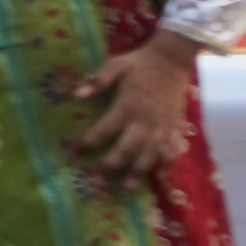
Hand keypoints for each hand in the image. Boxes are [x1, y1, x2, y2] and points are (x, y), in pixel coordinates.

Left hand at [46, 29, 194, 184]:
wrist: (173, 59)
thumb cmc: (140, 63)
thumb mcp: (116, 65)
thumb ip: (98, 80)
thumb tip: (75, 95)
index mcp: (127, 105)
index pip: (102, 130)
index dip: (85, 143)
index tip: (71, 154)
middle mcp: (145, 120)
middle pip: (126, 148)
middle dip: (110, 165)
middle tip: (95, 180)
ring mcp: (162, 126)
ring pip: (149, 154)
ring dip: (138, 171)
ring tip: (125, 186)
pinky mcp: (174, 127)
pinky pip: (171, 150)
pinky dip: (165, 164)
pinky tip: (159, 177)